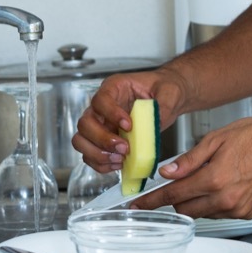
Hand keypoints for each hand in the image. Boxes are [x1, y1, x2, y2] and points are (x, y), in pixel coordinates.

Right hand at [71, 69, 187, 173]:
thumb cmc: (166, 89)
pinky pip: (90, 154)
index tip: (129, 126)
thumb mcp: (170, 92)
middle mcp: (101, 106)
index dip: (111, 114)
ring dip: (98, 154)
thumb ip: (163, 106)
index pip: (100, 100)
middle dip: (102, 139)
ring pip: (81, 140)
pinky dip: (100, 163)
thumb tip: (156, 123)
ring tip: (120, 159)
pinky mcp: (103, 139)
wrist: (169, 99)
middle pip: (85, 123)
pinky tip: (118, 165)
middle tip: (125, 148)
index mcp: (114, 87)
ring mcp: (100, 123)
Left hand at [129, 113, 251, 219]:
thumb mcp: (217, 138)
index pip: (173, 195)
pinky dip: (216, 203)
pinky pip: (221, 213)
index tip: (138, 205)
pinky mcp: (248, 212)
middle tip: (180, 182)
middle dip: (176, 198)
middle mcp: (225, 198)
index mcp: (214, 178)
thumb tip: (168, 173)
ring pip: (202, 213)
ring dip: (197, 200)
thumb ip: (189, 159)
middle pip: (185, 209)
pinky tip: (226, 184)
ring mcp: (238, 208)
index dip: (152, 201)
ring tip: (211, 176)